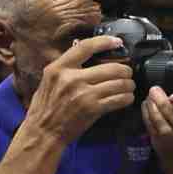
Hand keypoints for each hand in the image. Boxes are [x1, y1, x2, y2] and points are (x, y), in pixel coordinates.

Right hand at [19, 35, 135, 144]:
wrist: (43, 132)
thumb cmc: (45, 106)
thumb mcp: (49, 79)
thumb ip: (66, 67)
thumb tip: (89, 55)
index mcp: (59, 68)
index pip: (85, 47)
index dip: (105, 42)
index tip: (117, 42)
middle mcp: (72, 78)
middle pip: (111, 67)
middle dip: (125, 70)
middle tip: (128, 73)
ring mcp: (83, 94)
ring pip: (119, 83)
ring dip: (128, 85)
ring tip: (129, 86)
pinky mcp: (93, 109)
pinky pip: (119, 99)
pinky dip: (127, 98)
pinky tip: (127, 98)